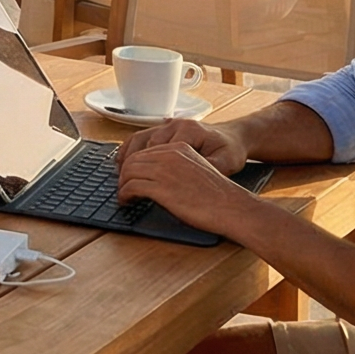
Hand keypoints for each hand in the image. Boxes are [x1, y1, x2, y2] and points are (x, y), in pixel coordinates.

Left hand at [117, 128, 258, 234]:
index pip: (144, 150)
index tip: (128, 174)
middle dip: (124, 174)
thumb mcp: (196, 168)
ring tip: (123, 195)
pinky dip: (124, 194)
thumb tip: (158, 176)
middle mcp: (169, 154)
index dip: (132, 163)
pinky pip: (131, 187)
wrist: (232, 207)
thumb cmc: (218, 194)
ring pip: (128, 172)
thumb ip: (177, 165)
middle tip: (122, 186)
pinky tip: (127, 201)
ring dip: (122, 185)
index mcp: (179, 147)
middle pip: (133, 159)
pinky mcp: (161, 188)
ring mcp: (164, 170)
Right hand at [119, 117, 246, 174]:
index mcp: (189, 130)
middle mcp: (175, 124)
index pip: (161, 147)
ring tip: (120, 174)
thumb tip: (196, 176)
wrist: (232, 137)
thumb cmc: (229, 150)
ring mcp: (167, 125)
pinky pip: (140, 137)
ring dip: (128, 156)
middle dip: (134, 163)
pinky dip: (129, 149)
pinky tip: (122, 162)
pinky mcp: (163, 130)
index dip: (150, 166)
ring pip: (139, 138)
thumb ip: (212, 167)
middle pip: (146, 142)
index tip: (143, 182)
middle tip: (125, 183)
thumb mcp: (227, 161)